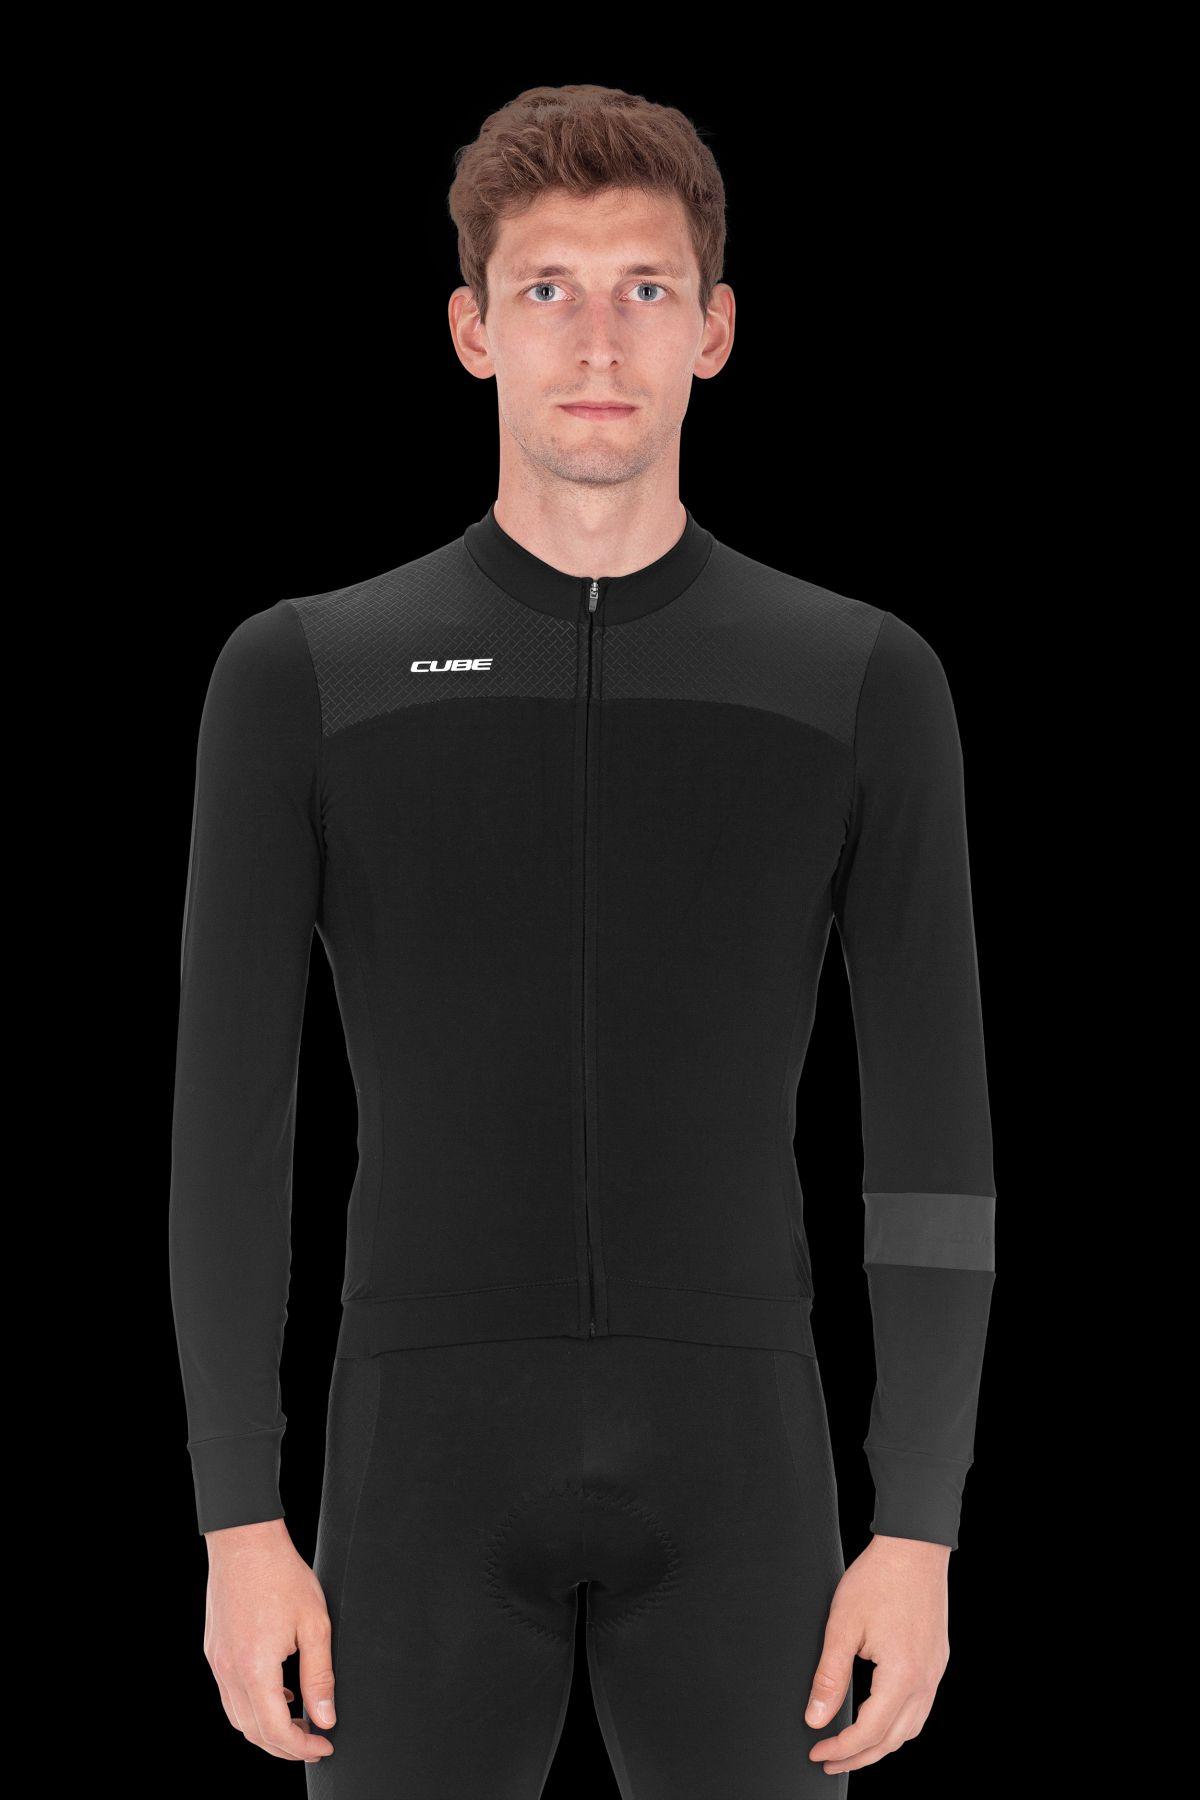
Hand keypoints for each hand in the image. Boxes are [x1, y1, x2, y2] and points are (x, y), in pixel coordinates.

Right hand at [202, 1516, 335, 1764]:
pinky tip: (277, 1695)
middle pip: (253, 1732)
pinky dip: (252, 1708)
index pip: (276, 1730)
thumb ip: (319, 1677)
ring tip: (298, 1724)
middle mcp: (228, 1671)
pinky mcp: (213, 1651)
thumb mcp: (314, 1625)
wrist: (245, 1540)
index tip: (325, 1745)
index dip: (303, 1747)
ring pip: (238, 1718)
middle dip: (285, 1746)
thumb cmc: (282, 1575)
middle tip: (314, 1742)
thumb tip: (325, 1719)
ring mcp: (216, 1662)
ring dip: (267, 1730)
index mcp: (254, 1668)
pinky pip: (229, 1696)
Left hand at [805, 1533, 950, 1775]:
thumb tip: (816, 1719)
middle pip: (893, 1740)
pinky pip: (921, 1708)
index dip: (840, 1748)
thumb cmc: (878, 1578)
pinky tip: (881, 1719)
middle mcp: (925, 1680)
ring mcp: (935, 1671)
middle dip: (859, 1757)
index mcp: (902, 1676)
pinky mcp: (937, 1659)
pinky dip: (899, 1724)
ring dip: (881, 1744)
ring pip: (911, 1728)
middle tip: (829, 1761)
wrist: (913, 1546)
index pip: (869, 1732)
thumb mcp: (842, 1626)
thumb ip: (829, 1677)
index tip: (817, 1752)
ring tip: (852, 1748)